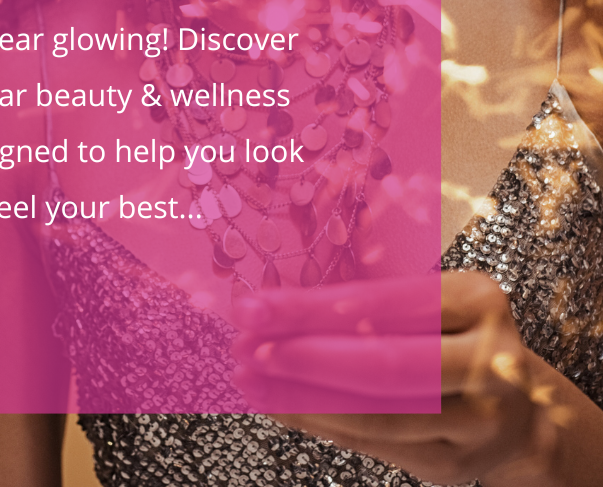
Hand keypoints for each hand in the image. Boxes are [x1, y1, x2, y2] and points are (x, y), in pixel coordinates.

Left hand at [232, 271, 582, 485]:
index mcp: (478, 300)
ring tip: (249, 380)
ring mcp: (480, 422)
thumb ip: (367, 300)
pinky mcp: (455, 464)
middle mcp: (491, 361)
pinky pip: (374, 444)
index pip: (381, 304)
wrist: (519, 408)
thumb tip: (273, 303)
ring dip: (301, 398)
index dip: (312, 308)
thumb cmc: (448, 335)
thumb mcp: (425, 301)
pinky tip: (279, 406)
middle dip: (303, 357)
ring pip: (376, 414)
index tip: (254, 308)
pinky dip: (320, 424)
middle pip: (383, 365)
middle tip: (245, 348)